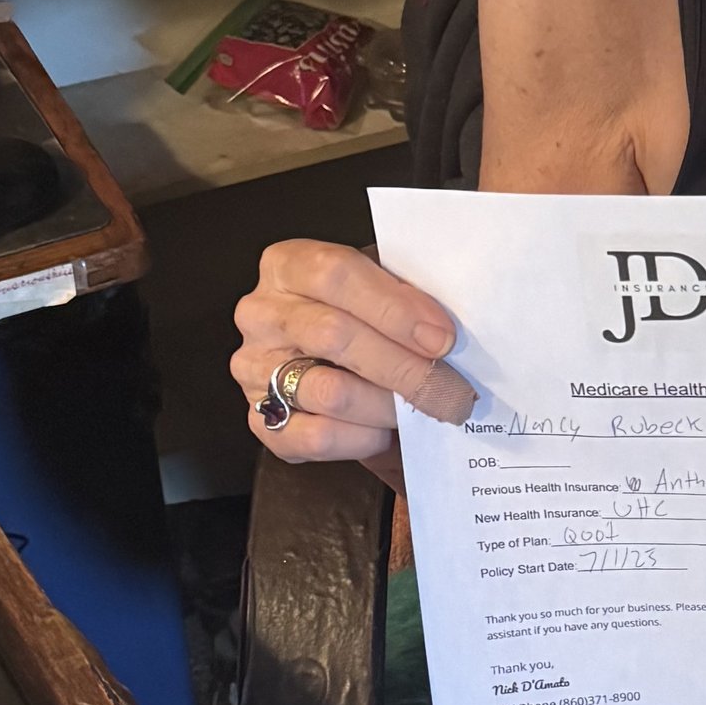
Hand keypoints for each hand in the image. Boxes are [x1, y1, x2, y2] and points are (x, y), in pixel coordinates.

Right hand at [231, 238, 474, 486]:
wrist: (329, 360)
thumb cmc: (362, 316)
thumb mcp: (378, 288)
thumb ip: (401, 299)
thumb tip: (440, 335)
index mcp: (287, 265)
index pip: (336, 275)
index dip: (394, 308)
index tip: (442, 338)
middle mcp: (260, 314)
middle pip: (335, 336)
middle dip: (404, 367)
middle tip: (452, 390)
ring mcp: (253, 369)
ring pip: (330, 392)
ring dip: (388, 405)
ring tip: (424, 410)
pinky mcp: (260, 421)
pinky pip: (316, 437)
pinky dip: (361, 439)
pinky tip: (384, 431)